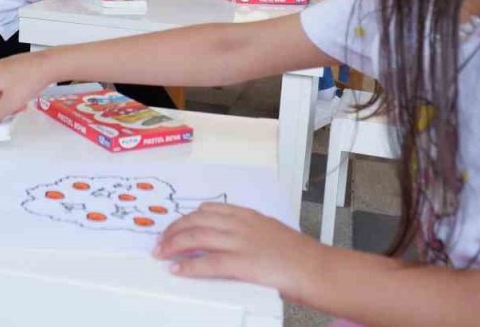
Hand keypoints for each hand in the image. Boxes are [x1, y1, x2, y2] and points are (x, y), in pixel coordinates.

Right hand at [0, 51, 51, 123]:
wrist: (48, 65)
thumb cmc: (31, 78)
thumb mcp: (9, 104)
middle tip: (9, 111)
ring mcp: (3, 67)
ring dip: (6, 101)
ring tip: (19, 104)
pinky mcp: (13, 67)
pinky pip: (7, 84)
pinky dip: (13, 93)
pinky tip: (24, 95)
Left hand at [153, 203, 320, 301]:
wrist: (319, 270)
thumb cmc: (300, 257)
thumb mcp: (271, 234)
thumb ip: (249, 233)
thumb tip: (228, 242)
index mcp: (249, 216)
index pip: (209, 210)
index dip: (187, 218)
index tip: (175, 226)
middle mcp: (242, 225)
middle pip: (197, 221)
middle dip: (174, 230)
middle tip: (160, 242)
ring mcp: (242, 243)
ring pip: (197, 237)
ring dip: (174, 245)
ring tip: (162, 253)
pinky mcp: (244, 264)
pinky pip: (208, 263)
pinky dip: (189, 266)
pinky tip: (177, 269)